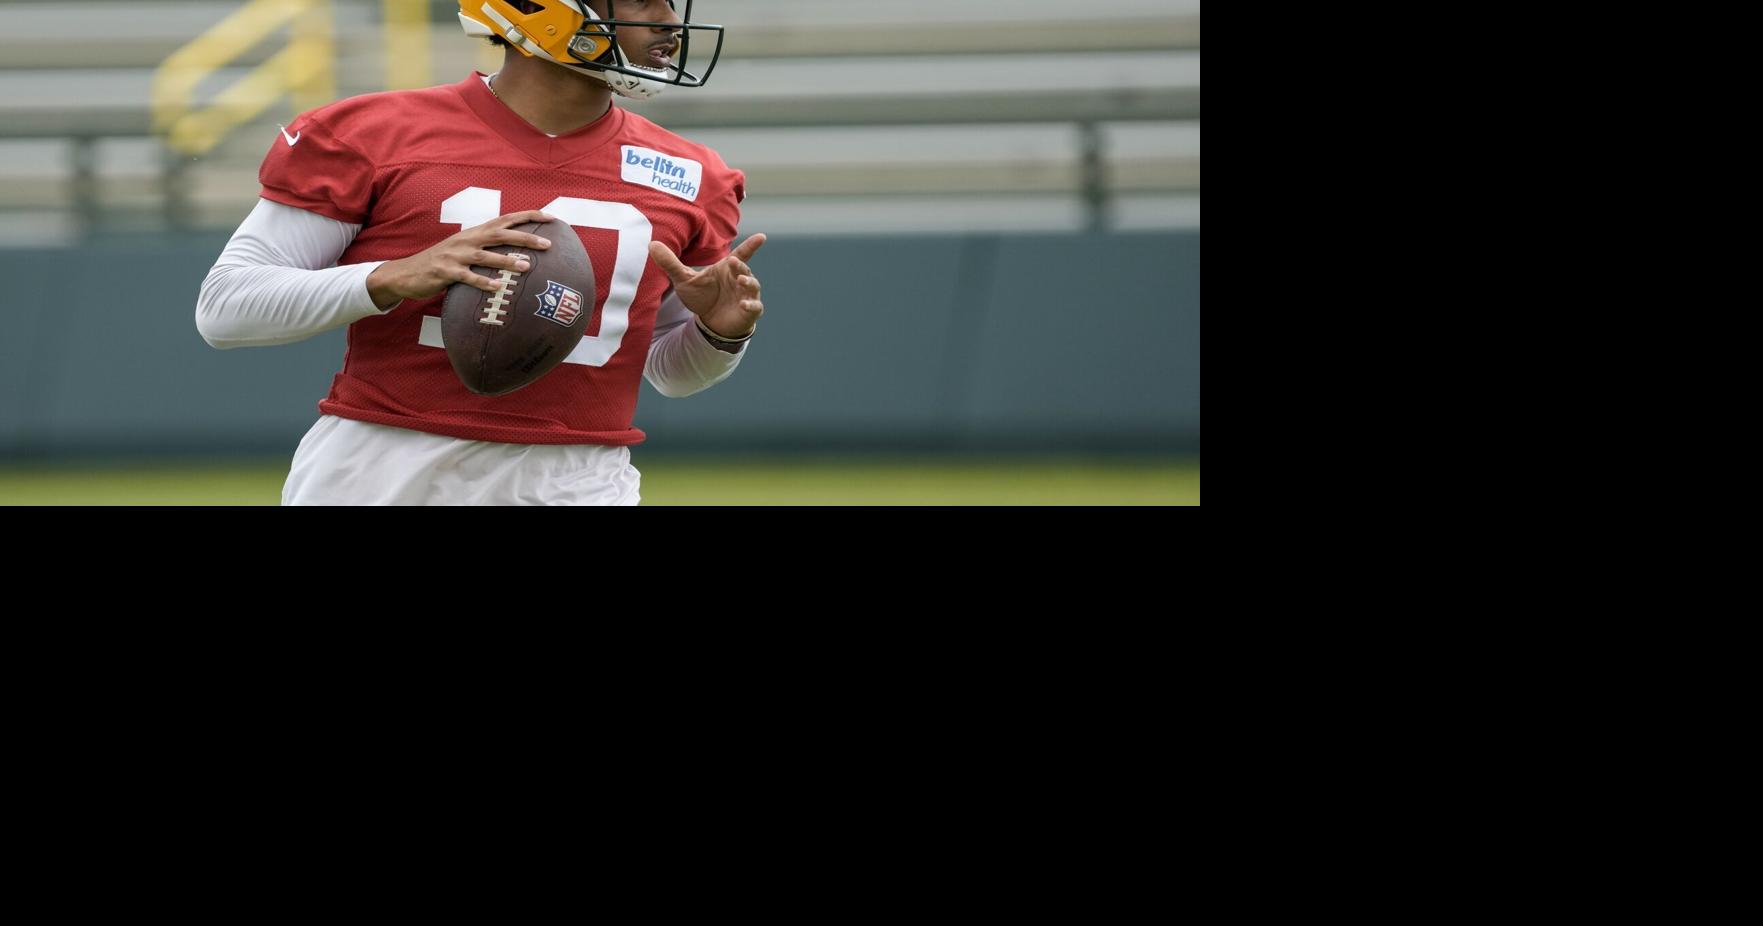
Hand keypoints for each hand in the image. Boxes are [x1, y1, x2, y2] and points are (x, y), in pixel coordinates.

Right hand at [366, 211, 555, 308]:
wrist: (406, 273)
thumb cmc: (443, 263)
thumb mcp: (465, 250)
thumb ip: (487, 248)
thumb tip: (517, 251)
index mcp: (474, 233)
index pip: (506, 219)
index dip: (528, 216)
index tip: (551, 217)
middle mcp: (466, 240)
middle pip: (500, 234)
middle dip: (525, 238)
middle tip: (548, 244)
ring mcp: (455, 255)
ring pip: (485, 255)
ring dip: (507, 260)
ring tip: (527, 267)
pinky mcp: (445, 272)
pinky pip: (467, 277)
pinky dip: (483, 282)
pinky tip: (498, 288)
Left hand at [648, 233, 766, 337]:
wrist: (710, 323)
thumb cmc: (701, 297)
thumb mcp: (683, 279)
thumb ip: (670, 263)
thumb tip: (651, 244)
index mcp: (727, 269)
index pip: (742, 254)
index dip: (751, 245)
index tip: (761, 237)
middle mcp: (739, 280)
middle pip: (744, 269)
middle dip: (740, 266)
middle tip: (732, 262)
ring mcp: (746, 296)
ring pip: (752, 285)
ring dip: (748, 282)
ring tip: (740, 281)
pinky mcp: (749, 312)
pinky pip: (754, 307)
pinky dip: (751, 305)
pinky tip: (743, 305)